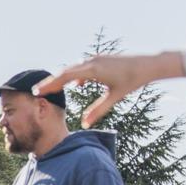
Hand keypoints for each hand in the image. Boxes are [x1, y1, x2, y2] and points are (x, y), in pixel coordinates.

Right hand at [37, 51, 182, 127]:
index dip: (50, 84)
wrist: (149, 63)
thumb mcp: (114, 97)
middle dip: (51, 82)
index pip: (65, 76)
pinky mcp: (101, 60)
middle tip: (36, 91)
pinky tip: (78, 84)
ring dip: (61, 78)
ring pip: (73, 68)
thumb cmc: (132, 80)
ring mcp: (96, 59)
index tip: (37, 91)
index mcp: (93, 70)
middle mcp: (92, 61)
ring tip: (51, 88)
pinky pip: (83, 67)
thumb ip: (98, 110)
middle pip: (65, 71)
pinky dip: (75, 75)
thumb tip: (84, 125)